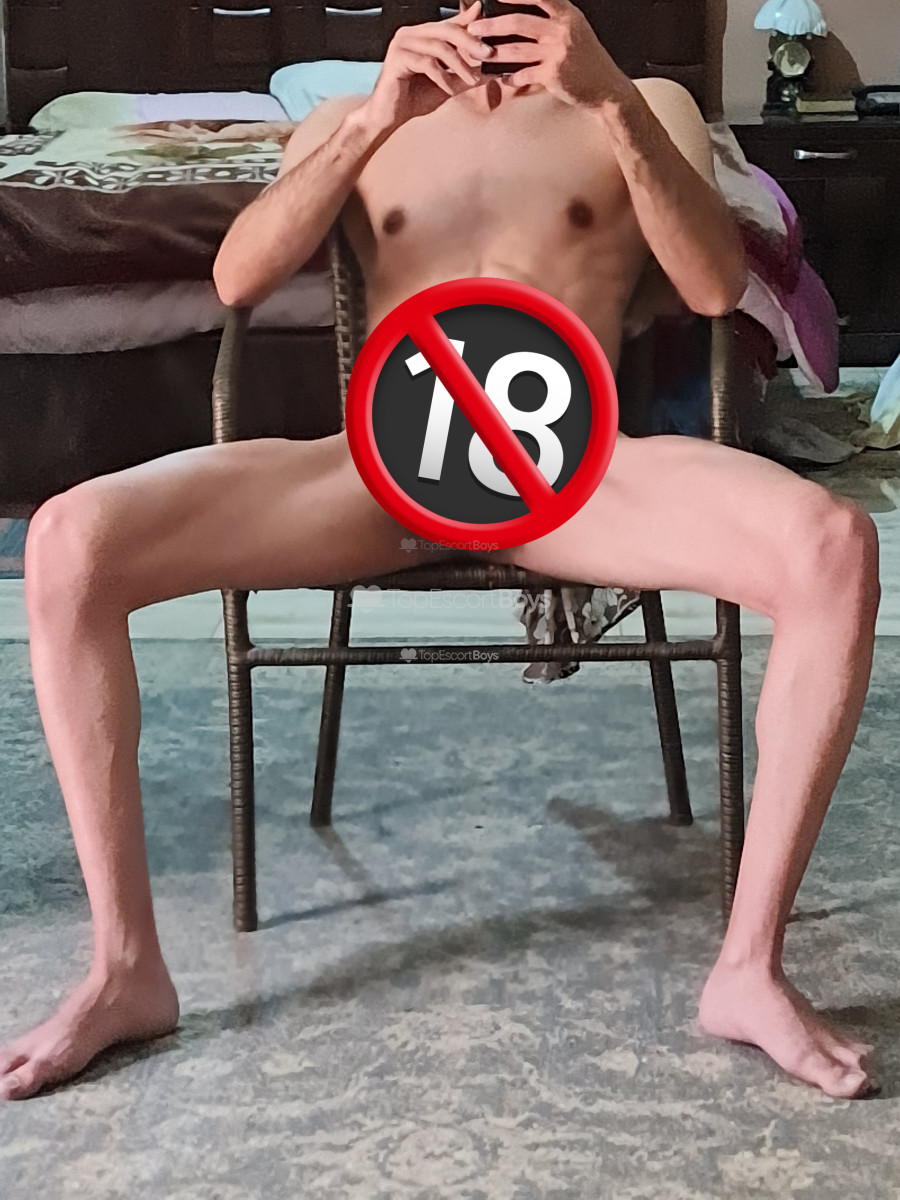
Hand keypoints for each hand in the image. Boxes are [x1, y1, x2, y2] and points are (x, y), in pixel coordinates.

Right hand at [364, 1, 495, 126]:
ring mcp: (402, 43)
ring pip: (439, 46)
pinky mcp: (397, 58)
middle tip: (489, 55)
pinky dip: (442, 77)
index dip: (472, 25)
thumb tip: (491, 69)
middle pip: (447, 30)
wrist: (387, 117)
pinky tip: (449, 90)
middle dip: (471, 42)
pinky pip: (426, 63)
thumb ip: (465, 72)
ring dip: (459, 64)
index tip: (492, 30)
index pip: (451, 24)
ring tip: (471, 80)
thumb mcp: (447, 84)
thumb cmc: (413, 99)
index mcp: (422, 35)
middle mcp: (411, 33)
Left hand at [468, 0, 630, 106]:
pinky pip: (523, 74)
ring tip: (480, 53)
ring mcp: (556, 53)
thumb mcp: (577, 29)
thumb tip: (524, 13)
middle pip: (518, 22)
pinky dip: (511, 76)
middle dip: (491, 25)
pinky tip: (503, 77)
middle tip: (473, 27)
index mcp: (567, 14)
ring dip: (494, 52)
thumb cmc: (588, 59)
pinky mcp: (552, 75)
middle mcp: (561, 30)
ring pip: (516, 50)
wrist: (606, 88)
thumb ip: (554, 18)